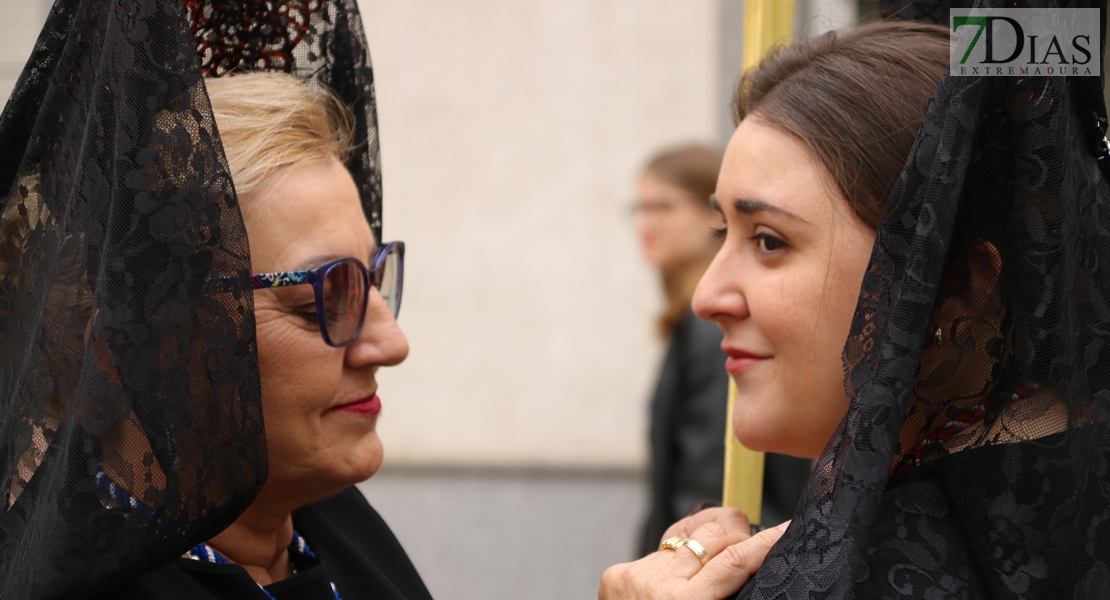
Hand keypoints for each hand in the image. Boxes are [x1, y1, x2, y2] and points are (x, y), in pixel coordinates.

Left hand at [599, 509, 787, 599]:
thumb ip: (730, 595)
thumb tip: (752, 565)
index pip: (734, 561)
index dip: (763, 542)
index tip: (785, 528)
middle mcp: (659, 587)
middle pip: (713, 535)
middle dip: (735, 534)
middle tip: (746, 545)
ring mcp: (636, 576)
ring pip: (685, 539)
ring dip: (701, 550)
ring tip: (704, 571)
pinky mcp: (617, 573)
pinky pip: (657, 553)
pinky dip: (672, 564)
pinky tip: (672, 583)